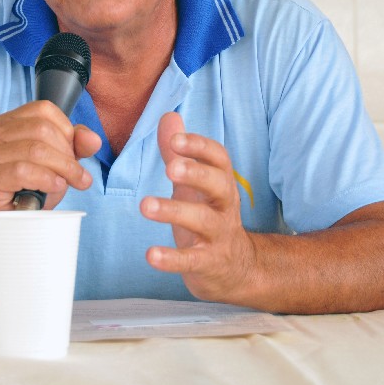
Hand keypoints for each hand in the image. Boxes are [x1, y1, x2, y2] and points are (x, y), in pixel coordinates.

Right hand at [0, 100, 100, 211]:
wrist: (8, 224)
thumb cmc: (30, 190)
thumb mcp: (58, 164)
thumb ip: (76, 146)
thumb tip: (93, 139)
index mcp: (8, 123)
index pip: (43, 110)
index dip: (66, 130)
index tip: (74, 153)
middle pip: (41, 129)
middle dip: (66, 154)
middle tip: (76, 175)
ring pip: (35, 149)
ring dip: (62, 168)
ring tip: (68, 183)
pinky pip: (22, 171)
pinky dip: (45, 179)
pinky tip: (53, 187)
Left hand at [140, 111, 255, 302]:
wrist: (236, 268)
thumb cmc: (209, 215)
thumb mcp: (196, 184)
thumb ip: (180, 153)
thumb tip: (168, 116)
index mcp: (221, 182)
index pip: (219, 159)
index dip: (199, 147)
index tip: (175, 140)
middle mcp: (225, 206)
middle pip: (218, 185)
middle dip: (196, 174)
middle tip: (170, 168)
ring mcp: (219, 235)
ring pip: (203, 221)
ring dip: (175, 212)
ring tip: (146, 206)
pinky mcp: (209, 263)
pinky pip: (192, 260)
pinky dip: (172, 259)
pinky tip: (151, 255)